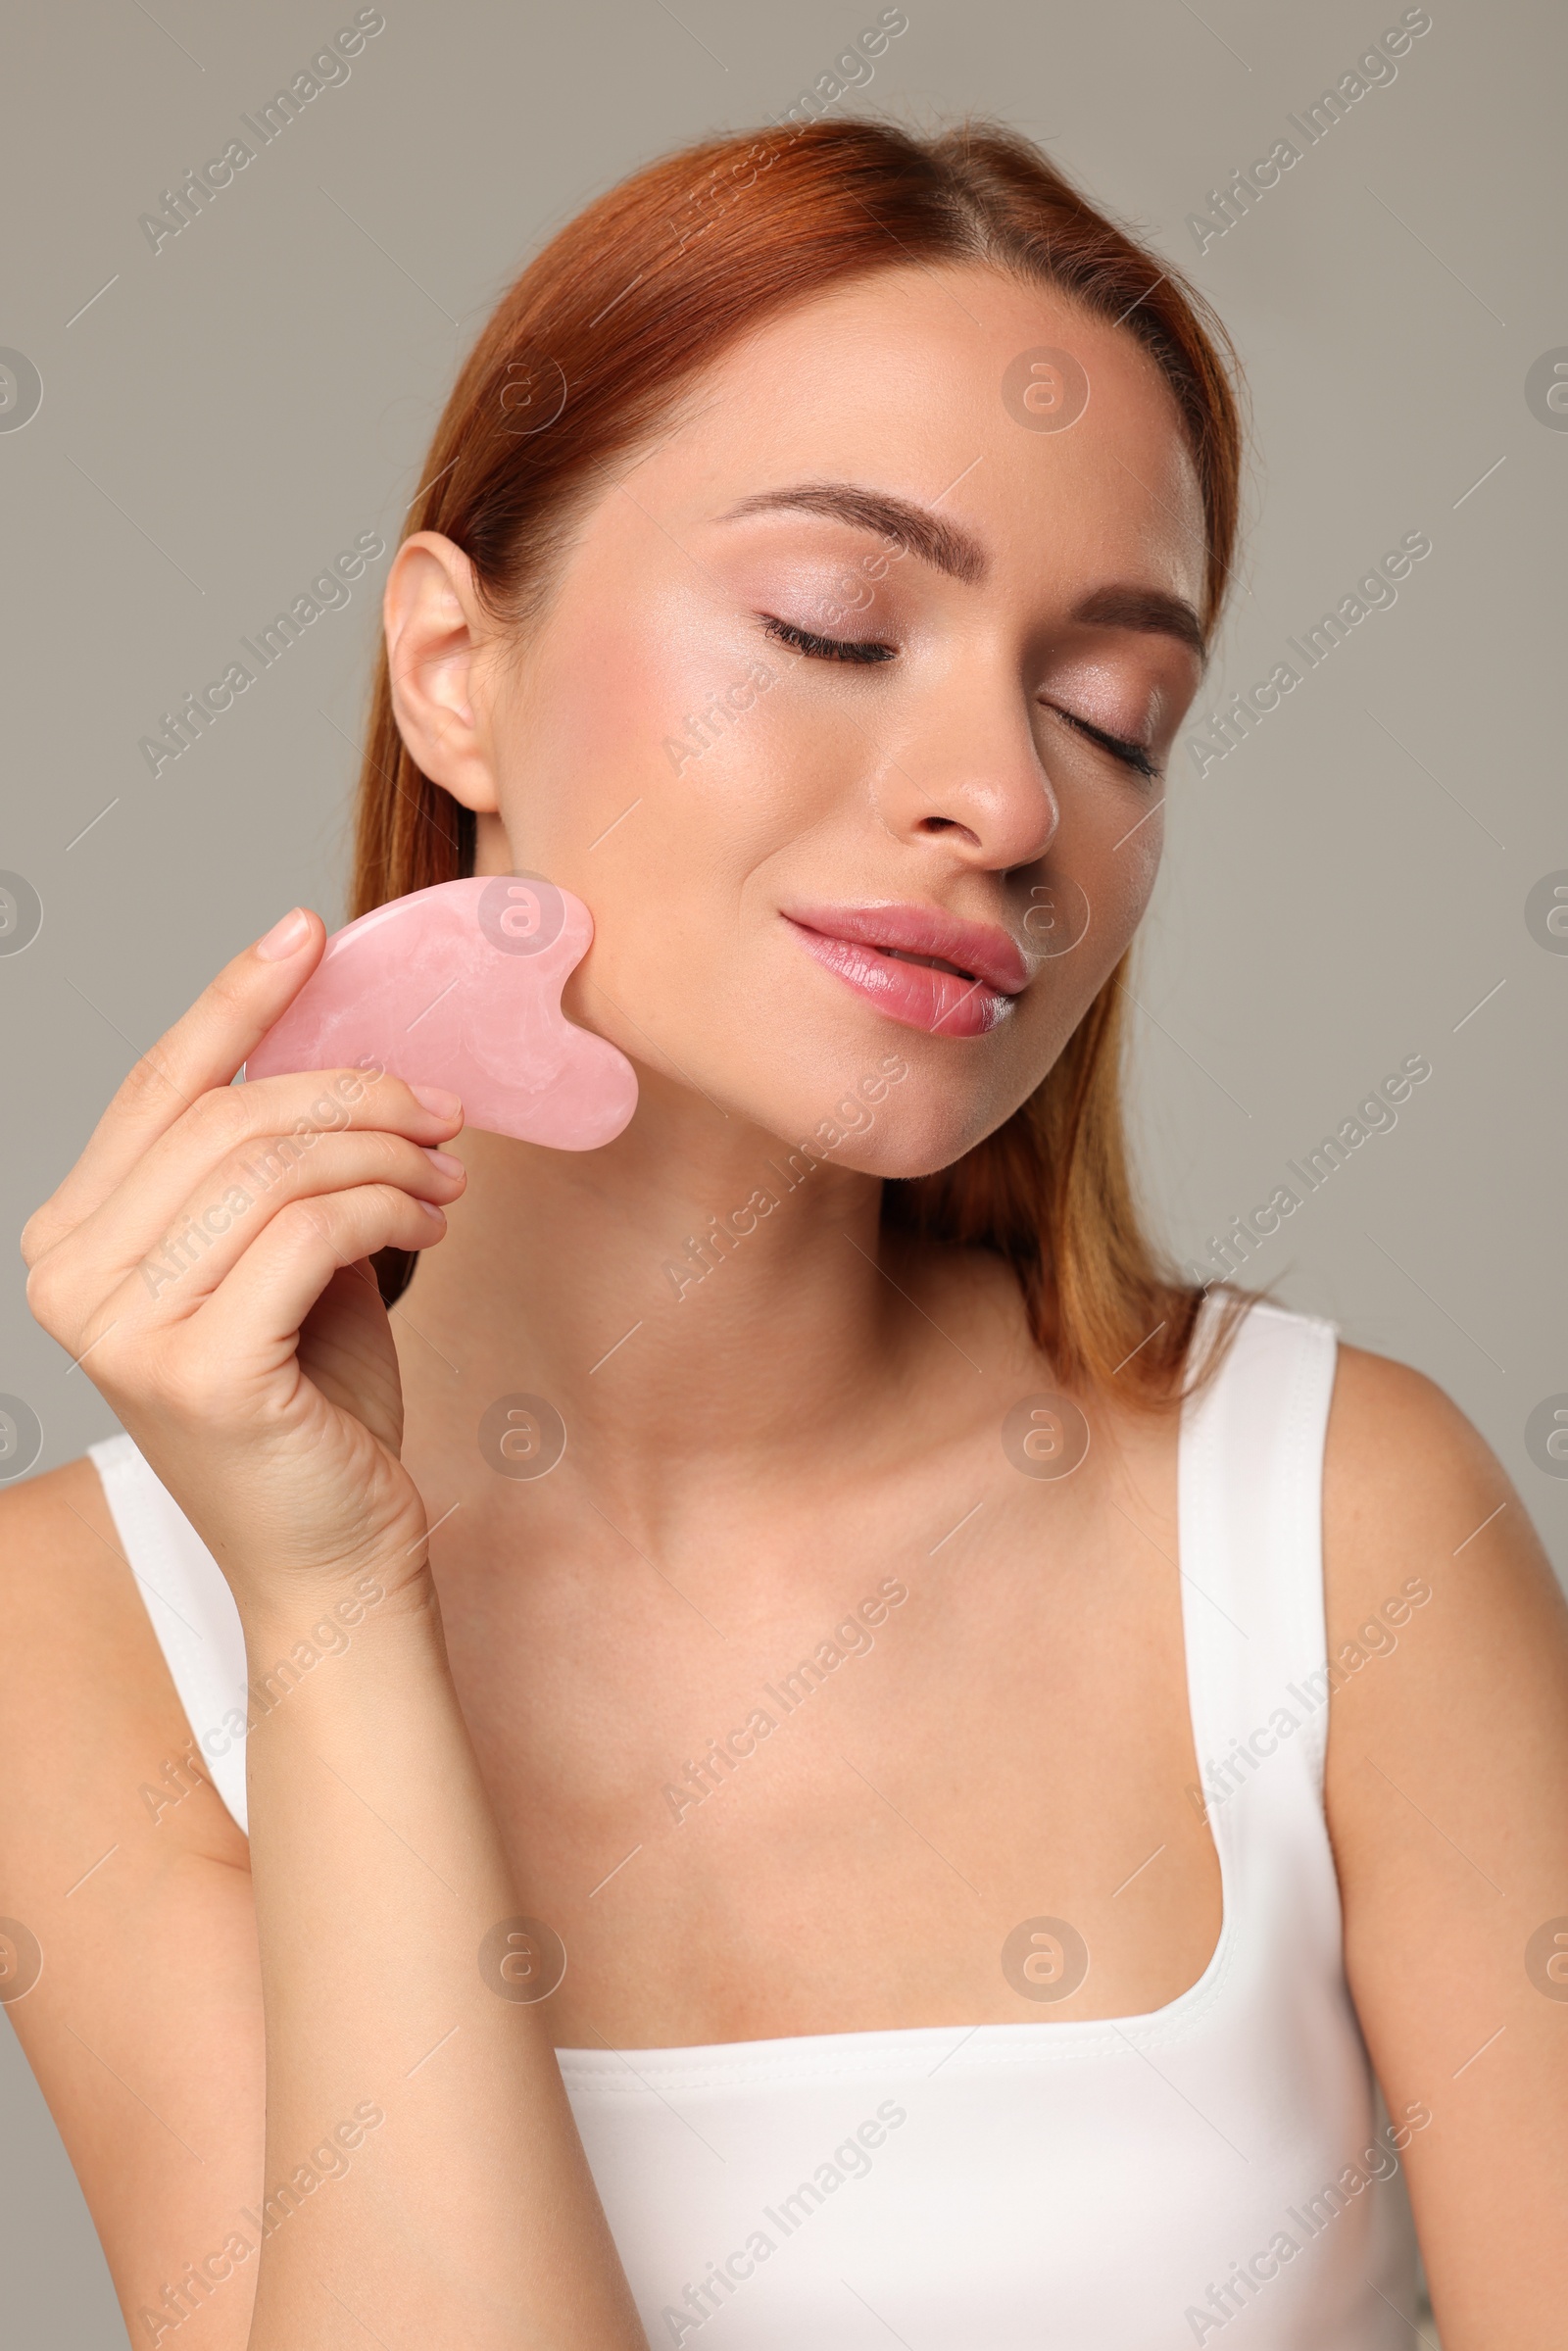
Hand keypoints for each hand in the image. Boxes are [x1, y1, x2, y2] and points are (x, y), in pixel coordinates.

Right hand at [23, 907, 468, 1616]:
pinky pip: (312, 1230)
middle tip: (443, 1107)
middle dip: (354, 1091)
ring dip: (386, 1150)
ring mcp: (123, 1332)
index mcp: (73, 1240)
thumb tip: (342, 1056)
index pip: (155, 1086)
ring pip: (274, 1165)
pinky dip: (389, 1205)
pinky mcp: (201, 1370)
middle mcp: (72, 1281)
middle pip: (227, 1117)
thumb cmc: (312, 1408)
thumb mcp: (283, 1260)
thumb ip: (277, 1169)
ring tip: (447, 1174)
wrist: (334, 1557)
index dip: (235, 999)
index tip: (307, 932)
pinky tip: (431, 1221)